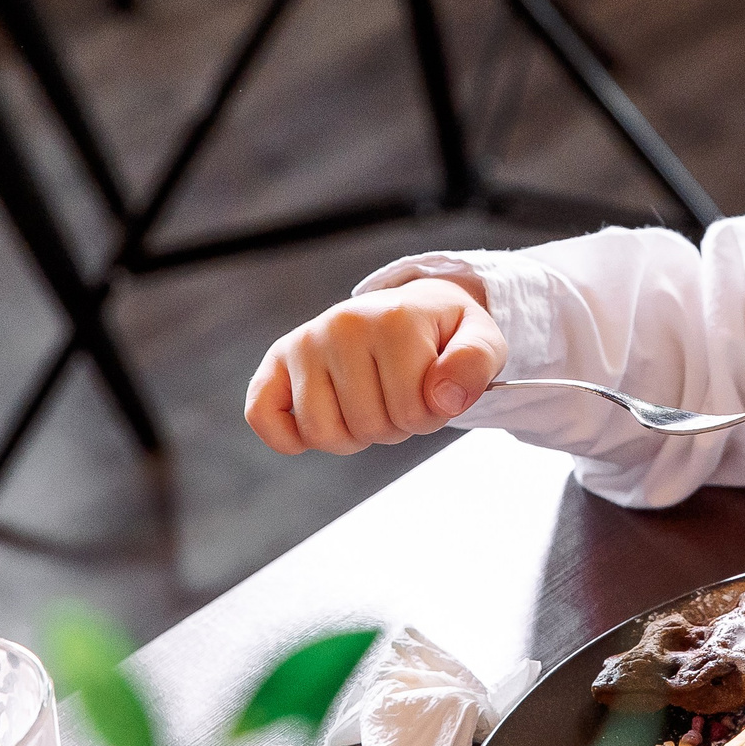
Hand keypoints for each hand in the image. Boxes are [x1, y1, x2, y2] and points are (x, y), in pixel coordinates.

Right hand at [246, 277, 508, 455]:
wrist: (413, 309)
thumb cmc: (445, 334)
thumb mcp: (482, 341)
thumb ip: (475, 365)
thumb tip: (442, 397)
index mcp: (394, 320)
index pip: (413, 412)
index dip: (430, 416)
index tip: (434, 389)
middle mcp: (341, 324)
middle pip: (366, 427)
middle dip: (393, 426)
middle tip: (401, 394)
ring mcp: (305, 342)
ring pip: (320, 433)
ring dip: (352, 435)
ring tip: (370, 401)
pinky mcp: (277, 361)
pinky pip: (262, 416)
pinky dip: (288, 436)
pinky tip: (317, 423)